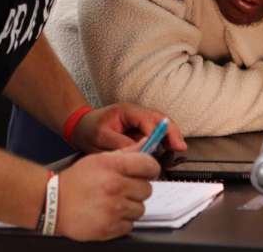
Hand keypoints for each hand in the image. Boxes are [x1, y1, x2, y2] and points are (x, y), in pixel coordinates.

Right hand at [55, 150, 158, 240]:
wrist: (53, 204)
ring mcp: (113, 209)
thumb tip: (147, 143)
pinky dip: (122, 221)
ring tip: (113, 202)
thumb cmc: (76, 181)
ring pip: (140, 208)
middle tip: (123, 188)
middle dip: (137, 189)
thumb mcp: (99, 159)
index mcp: (114, 166)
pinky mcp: (109, 228)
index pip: (149, 165)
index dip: (151, 169)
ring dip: (130, 206)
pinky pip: (130, 224)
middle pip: (147, 189)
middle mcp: (115, 187)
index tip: (147, 172)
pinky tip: (109, 214)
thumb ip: (126, 152)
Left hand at [71, 103, 186, 153]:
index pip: (147, 120)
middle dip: (172, 132)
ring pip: (162, 125)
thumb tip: (139, 151)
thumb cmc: (89, 129)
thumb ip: (120, 144)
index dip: (158, 132)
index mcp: (127, 111)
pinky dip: (164, 140)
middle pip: (160, 118)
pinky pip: (157, 132)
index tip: (164, 145)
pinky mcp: (141, 129)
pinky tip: (169, 150)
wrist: (81, 127)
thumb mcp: (100, 138)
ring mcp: (141, 120)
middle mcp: (137, 113)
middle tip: (180, 146)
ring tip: (178, 148)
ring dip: (171, 135)